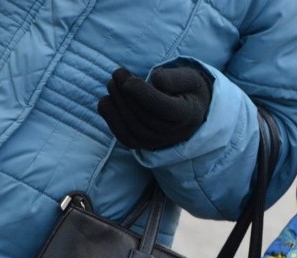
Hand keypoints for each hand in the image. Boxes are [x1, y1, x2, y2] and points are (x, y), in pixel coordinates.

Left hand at [98, 66, 212, 149]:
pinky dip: (111, 120)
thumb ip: (174, 78)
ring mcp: (160, 141)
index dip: (142, 93)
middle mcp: (175, 133)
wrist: (190, 109)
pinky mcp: (146, 145)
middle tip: (118, 74)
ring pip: (133, 128)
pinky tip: (106, 101)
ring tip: (112, 84)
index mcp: (188, 114)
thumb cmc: (187, 90)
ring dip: (116, 104)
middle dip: (126, 94)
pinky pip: (125, 138)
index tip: (129, 78)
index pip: (163, 108)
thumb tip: (155, 80)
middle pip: (145, 117)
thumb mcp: (189, 77)